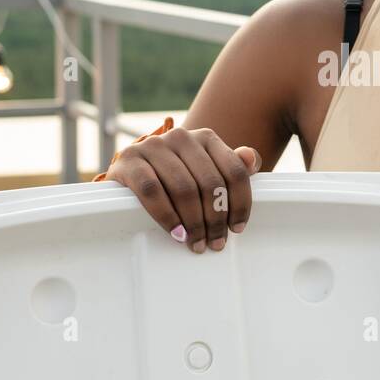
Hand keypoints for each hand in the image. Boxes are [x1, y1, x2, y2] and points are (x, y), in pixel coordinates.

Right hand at [107, 125, 261, 252]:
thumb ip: (231, 165)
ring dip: (194, 222)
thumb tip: (251, 159)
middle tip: (215, 243)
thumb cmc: (175, 176)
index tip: (237, 228)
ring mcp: (153, 146)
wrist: (131, 171)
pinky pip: (152, 191)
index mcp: (206, 138)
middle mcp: (181, 137)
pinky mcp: (128, 161)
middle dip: (215, 219)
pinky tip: (176, 233)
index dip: (240, 203)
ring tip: (196, 243)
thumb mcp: (205, 169)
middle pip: (210, 183)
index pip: (234, 170)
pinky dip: (167, 216)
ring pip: (184, 189)